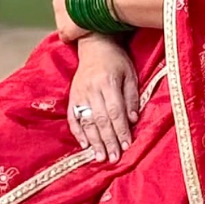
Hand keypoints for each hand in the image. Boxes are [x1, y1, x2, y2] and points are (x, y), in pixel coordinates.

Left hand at [53, 0, 111, 43]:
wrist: (102, 1)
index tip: (92, 3)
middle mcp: (57, 0)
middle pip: (67, 9)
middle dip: (77, 14)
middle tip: (93, 17)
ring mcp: (60, 16)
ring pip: (67, 22)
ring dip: (76, 26)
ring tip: (90, 28)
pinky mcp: (65, 30)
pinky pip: (67, 35)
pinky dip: (74, 37)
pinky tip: (84, 37)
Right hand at [68, 35, 139, 163]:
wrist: (94, 45)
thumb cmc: (116, 60)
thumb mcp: (130, 74)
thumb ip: (131, 97)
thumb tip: (132, 120)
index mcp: (108, 82)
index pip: (115, 112)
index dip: (120, 130)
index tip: (126, 146)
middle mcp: (91, 89)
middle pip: (100, 120)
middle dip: (108, 141)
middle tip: (113, 158)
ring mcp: (79, 93)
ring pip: (86, 122)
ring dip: (93, 141)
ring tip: (99, 157)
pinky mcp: (72, 96)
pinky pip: (73, 117)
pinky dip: (78, 132)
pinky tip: (84, 145)